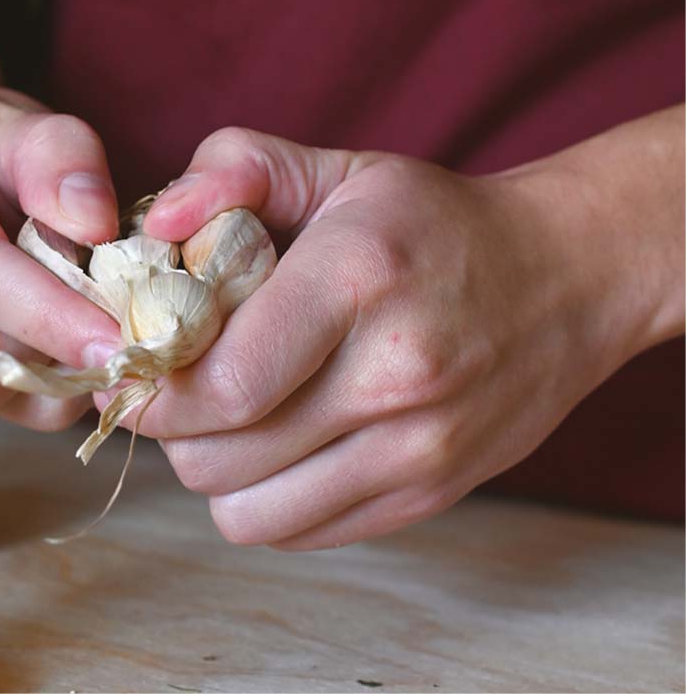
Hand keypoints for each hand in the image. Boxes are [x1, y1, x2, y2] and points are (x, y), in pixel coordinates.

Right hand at [0, 86, 125, 430]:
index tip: (117, 338)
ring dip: (52, 374)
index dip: (45, 313)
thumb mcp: (18, 115)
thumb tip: (94, 228)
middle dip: (50, 357)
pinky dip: (40, 382)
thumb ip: (62, 155)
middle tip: (117, 326)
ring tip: (88, 320)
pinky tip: (60, 337)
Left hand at [128, 127, 665, 549]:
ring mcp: (420, 446)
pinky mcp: (430, 494)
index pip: (219, 383)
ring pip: (247, 511)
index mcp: (357, 279)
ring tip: (225, 419)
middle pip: (217, 456)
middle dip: (171, 427)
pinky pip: (296, 532)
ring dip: (213, 471)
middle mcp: (394, 373)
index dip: (151, 388)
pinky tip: (275, 446)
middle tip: (174, 388)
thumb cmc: (423, 223)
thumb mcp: (334, 168)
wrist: (568, 274)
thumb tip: (154, 228)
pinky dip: (263, 501)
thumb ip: (234, 170)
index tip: (133, 365)